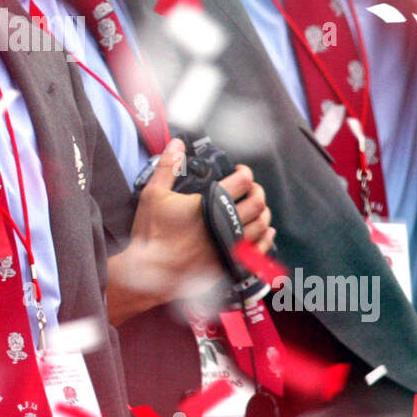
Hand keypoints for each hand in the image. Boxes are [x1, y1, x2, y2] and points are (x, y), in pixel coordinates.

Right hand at [107, 139, 274, 324]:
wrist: (150, 273)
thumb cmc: (152, 233)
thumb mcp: (153, 194)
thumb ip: (167, 166)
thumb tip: (177, 144)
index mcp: (211, 203)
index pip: (242, 181)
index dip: (245, 172)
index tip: (240, 170)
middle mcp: (226, 224)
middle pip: (257, 201)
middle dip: (257, 190)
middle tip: (250, 187)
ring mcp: (230, 245)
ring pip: (261, 224)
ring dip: (263, 212)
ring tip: (257, 207)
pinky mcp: (230, 263)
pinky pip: (258, 250)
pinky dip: (266, 238)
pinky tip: (266, 232)